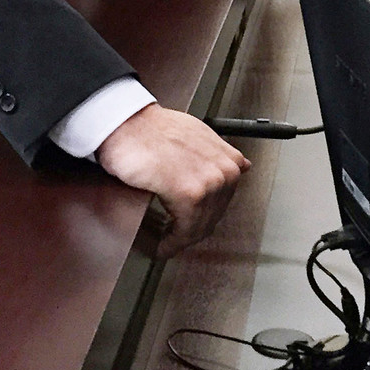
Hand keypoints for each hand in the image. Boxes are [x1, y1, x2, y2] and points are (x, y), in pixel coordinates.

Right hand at [95, 104, 249, 258]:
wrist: (127, 123)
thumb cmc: (152, 130)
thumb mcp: (196, 135)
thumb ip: (218, 153)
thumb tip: (242, 165)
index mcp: (229, 159)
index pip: (223, 203)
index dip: (204, 218)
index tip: (190, 226)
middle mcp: (225, 171)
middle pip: (212, 218)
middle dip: (192, 231)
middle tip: (173, 238)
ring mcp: (210, 183)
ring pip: (198, 227)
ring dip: (180, 239)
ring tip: (164, 242)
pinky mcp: (189, 195)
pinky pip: (184, 231)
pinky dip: (171, 243)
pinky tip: (161, 245)